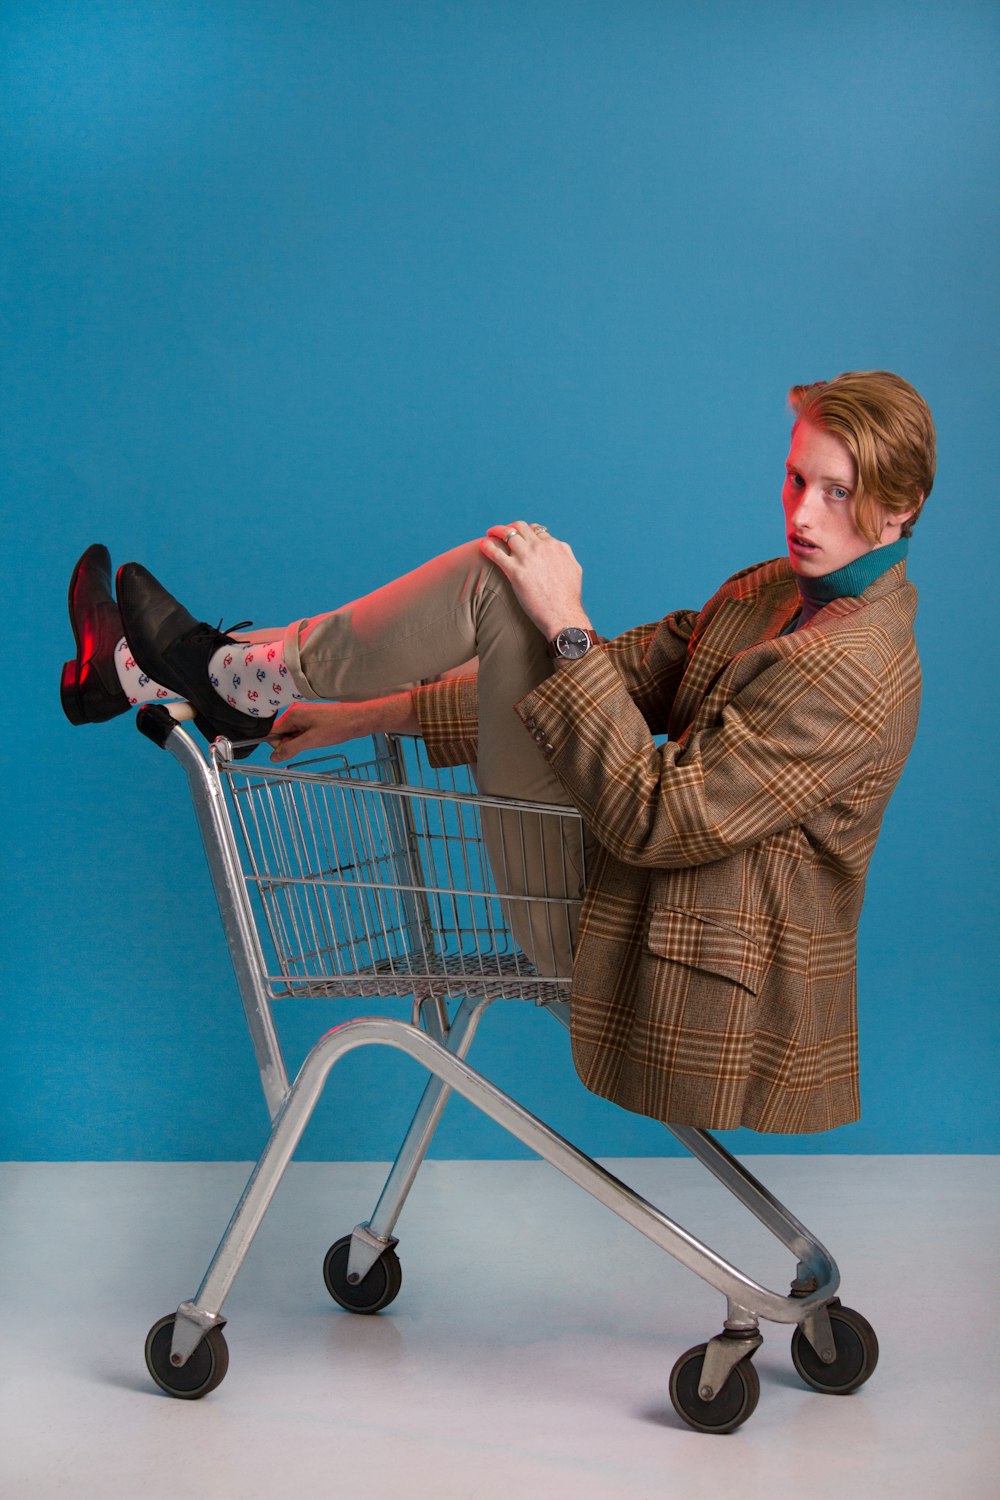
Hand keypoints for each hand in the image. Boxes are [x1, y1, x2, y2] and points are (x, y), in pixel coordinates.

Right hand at [266, 702, 371, 762]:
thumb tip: (273, 757)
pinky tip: (318, 737)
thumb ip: (290, 749)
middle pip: (281, 733)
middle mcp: (295, 712)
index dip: (278, 744)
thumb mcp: (311, 741)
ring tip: (316, 739)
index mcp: (292, 714)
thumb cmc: (336, 727)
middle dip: (291, 743)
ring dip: (300, 741)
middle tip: (308, 743)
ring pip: (292, 734)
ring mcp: (303, 714)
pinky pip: (301, 731)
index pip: (272, 732)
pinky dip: (306, 738)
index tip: (291, 750)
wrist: (357, 719)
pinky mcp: (311, 718)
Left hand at [480, 522, 590, 639]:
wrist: (563, 614)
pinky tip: (483, 545)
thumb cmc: (569, 597)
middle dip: (510, 527)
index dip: (527, 533)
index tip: (521, 537)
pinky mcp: (515, 571)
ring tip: (490, 534)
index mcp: (555, 546)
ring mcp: (527, 558)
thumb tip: (559, 549)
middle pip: (520, 527)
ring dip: (496, 531)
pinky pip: (495, 552)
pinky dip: (487, 546)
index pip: (537, 531)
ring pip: (506, 534)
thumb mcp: (574, 568)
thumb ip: (565, 555)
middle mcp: (540, 547)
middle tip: (502, 532)